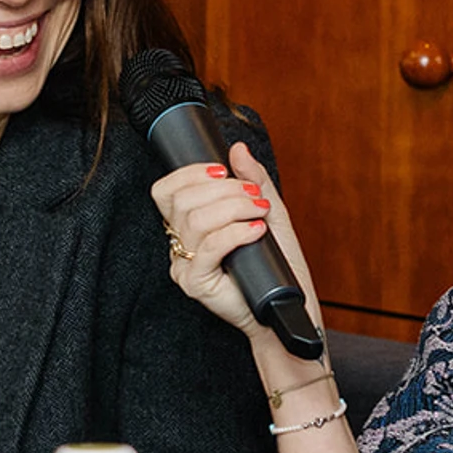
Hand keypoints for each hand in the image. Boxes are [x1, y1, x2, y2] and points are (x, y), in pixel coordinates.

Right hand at [149, 141, 322, 340]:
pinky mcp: (196, 284)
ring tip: (260, 213)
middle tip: (255, 197)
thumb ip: (253, 179)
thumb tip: (237, 149)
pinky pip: (208, 248)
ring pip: (195, 221)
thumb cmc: (277, 262)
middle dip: (224, 190)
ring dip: (233, 208)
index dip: (190, 174)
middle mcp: (180, 244)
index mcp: (188, 225)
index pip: (166, 191)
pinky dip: (235, 232)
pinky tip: (256, 230)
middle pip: (182, 201)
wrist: (287, 303)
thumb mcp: (269, 211)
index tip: (223, 172)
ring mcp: (184, 265)